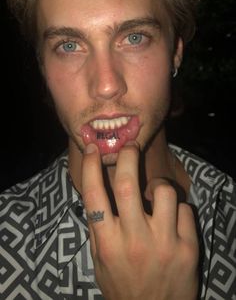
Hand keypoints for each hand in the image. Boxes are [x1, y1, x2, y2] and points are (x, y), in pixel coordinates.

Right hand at [82, 142, 198, 299]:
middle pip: (128, 185)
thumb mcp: (101, 261)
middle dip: (128, 156)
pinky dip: (178, 210)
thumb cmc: (122, 286)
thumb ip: (98, 227)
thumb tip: (97, 189)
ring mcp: (164, 243)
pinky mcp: (188, 248)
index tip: (92, 148)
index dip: (90, 167)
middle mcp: (134, 240)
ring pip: (164, 191)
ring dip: (158, 186)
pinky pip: (185, 209)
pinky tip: (172, 222)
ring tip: (155, 196)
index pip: (93, 196)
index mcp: (108, 243)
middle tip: (130, 145)